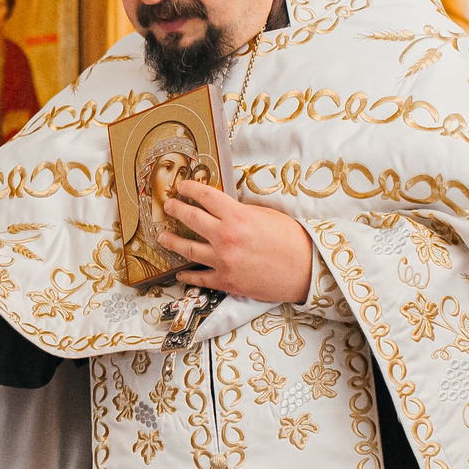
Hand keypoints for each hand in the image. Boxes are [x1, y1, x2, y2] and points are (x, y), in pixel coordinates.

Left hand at [160, 180, 314, 305]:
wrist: (306, 269)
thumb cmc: (291, 239)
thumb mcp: (266, 215)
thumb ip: (241, 211)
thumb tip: (224, 209)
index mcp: (236, 215)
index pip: (205, 196)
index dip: (190, 189)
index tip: (181, 186)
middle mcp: (225, 236)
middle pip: (190, 219)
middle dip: (175, 210)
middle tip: (167, 207)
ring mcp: (222, 260)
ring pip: (187, 249)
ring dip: (171, 242)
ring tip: (162, 237)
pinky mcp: (226, 281)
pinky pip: (199, 278)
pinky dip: (188, 276)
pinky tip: (180, 273)